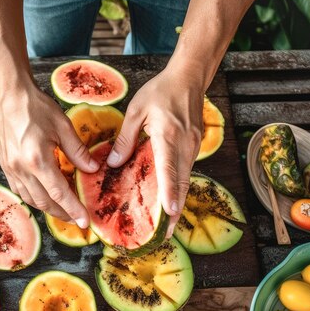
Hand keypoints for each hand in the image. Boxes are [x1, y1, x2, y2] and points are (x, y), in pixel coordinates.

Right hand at [0, 80, 98, 227]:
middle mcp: (21, 169)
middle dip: (63, 214)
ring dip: (49, 208)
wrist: (10, 97)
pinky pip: (21, 191)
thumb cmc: (37, 108)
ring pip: (31, 199)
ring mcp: (11, 169)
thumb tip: (93, 170)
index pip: (59, 193)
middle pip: (45, 202)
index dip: (73, 209)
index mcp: (37, 159)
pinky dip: (35, 198)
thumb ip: (78, 152)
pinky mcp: (6, 166)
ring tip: (65, 210)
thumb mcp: (63, 126)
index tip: (85, 222)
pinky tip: (45, 196)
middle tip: (78, 220)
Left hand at [107, 64, 204, 236]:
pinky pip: (186, 170)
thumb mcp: (136, 111)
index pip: (169, 169)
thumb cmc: (160, 91)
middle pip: (182, 181)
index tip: (169, 213)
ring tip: (168, 224)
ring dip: (178, 200)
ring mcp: (193, 146)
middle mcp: (185, 144)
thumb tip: (114, 164)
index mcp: (169, 135)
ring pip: (186, 178)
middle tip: (167, 233)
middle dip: (175, 209)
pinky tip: (171, 198)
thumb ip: (125, 138)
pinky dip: (179, 186)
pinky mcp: (195, 145)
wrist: (188, 77)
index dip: (170, 192)